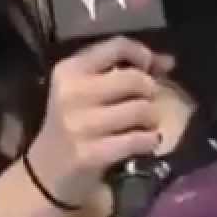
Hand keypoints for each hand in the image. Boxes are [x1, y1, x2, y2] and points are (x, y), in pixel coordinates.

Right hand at [26, 37, 174, 208]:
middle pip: (134, 79)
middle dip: (149, 91)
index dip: (143, 54)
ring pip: (140, 109)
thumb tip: (168, 61)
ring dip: (151, 118)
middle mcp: (72, 93)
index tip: (152, 69)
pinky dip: (149, 140)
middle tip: (145, 102)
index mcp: (69, 69)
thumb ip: (124, 69)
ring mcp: (80, 124)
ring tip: (145, 124)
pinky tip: (145, 142)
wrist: (48, 170)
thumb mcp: (87, 88)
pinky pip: (137, 139)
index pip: (117, 46)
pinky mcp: (90, 153)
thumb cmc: (75, 122)